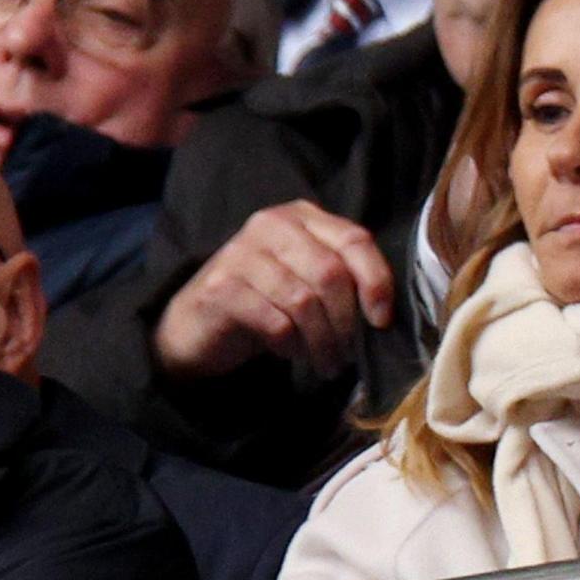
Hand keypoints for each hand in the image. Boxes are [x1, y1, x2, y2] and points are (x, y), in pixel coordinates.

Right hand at [153, 201, 395, 381]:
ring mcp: (241, 254)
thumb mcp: (305, 279)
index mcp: (299, 217)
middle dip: (345, 322)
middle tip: (347, 354)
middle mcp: (269, 225)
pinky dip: (290, 345)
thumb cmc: (262, 303)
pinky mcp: (220, 288)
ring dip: (321, 342)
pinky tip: (288, 352)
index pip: (354, 239)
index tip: (381, 321)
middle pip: (331, 273)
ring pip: (304, 301)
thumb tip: (385, 311)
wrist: (195, 326)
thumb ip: (341, 277)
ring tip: (324, 363)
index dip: (376, 281)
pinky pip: (275, 322)